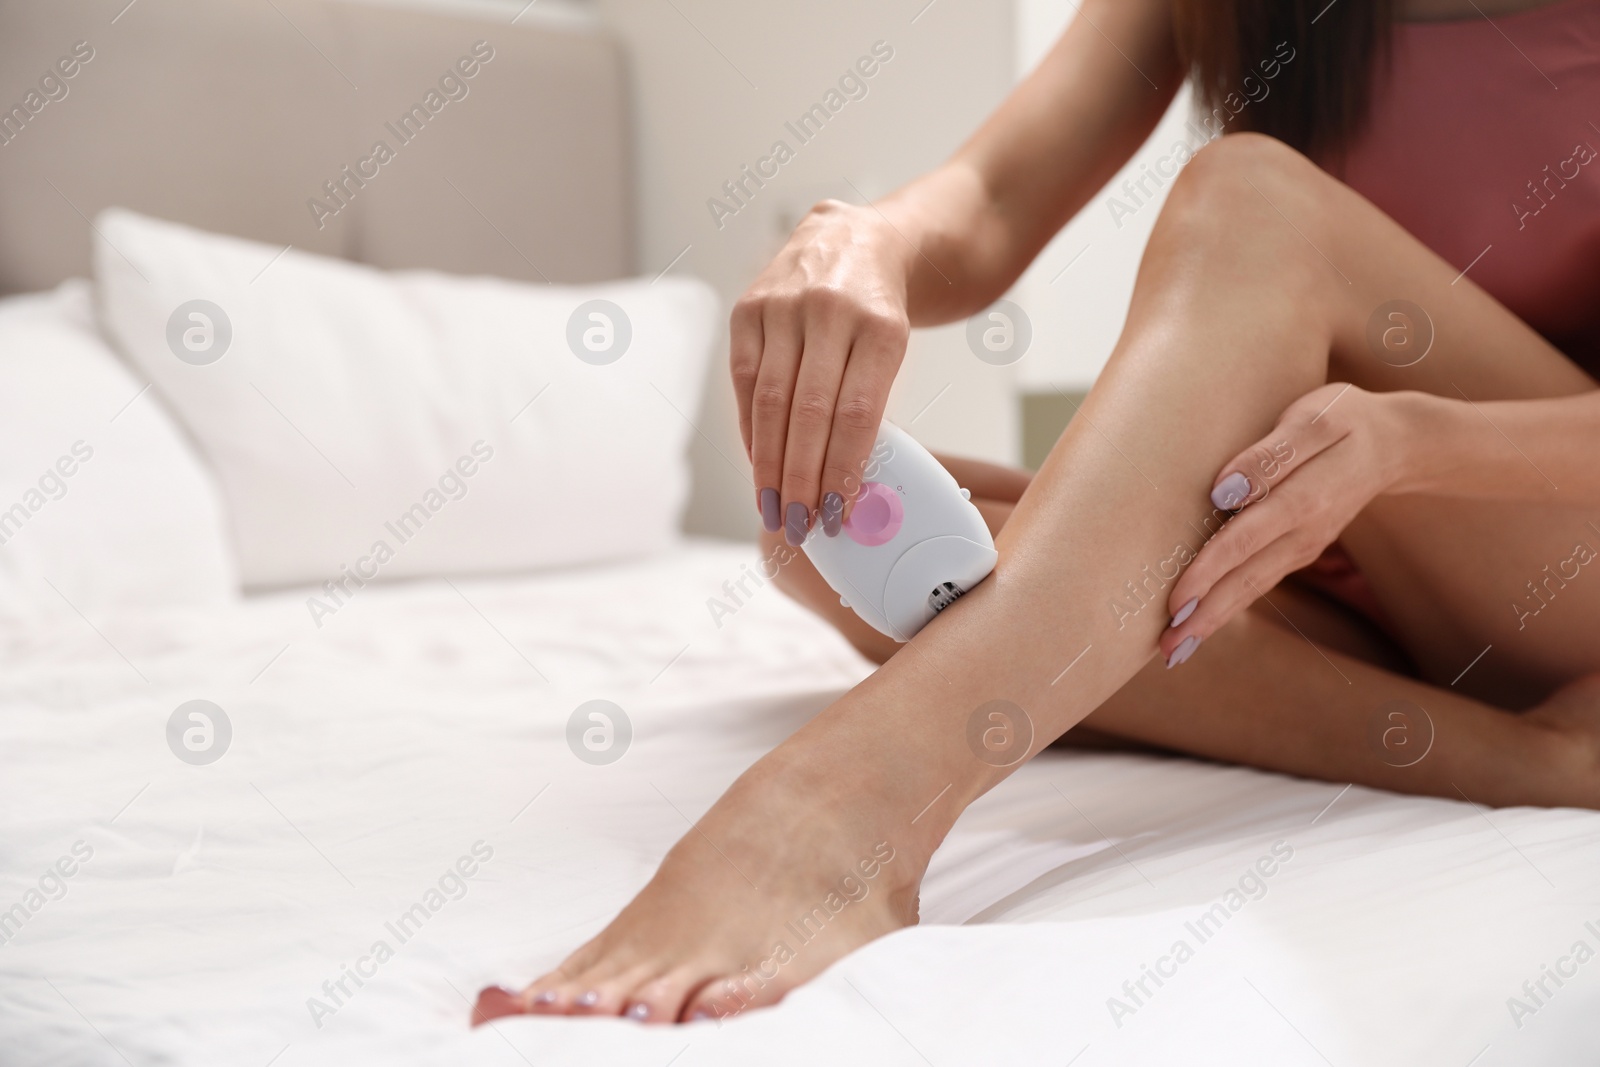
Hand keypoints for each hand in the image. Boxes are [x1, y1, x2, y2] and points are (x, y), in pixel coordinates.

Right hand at [730, 199, 912, 545]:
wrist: (858, 236)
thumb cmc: (882, 308)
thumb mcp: (896, 344)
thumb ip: (871, 401)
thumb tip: (847, 487)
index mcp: (881, 324)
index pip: (858, 413)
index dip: (843, 470)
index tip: (838, 516)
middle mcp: (830, 310)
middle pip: (810, 413)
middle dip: (802, 479)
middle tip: (801, 527)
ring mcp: (784, 305)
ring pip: (772, 401)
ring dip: (770, 465)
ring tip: (776, 510)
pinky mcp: (749, 308)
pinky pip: (744, 381)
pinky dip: (752, 430)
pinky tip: (759, 466)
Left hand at [1160, 383, 1414, 666]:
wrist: (1396, 443)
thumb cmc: (1345, 420)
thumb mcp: (1312, 420)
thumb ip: (1268, 457)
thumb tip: (1223, 491)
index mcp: (1304, 498)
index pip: (1245, 540)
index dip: (1209, 571)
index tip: (1176, 601)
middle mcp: (1303, 533)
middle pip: (1246, 579)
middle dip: (1206, 615)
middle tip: (1167, 649)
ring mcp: (1302, 546)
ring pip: (1252, 588)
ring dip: (1214, 620)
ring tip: (1176, 651)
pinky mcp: (1297, 549)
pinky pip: (1259, 581)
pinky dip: (1230, 606)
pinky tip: (1203, 624)